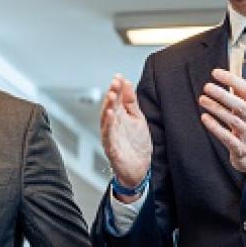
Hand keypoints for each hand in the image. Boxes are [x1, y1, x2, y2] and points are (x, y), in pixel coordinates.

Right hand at [100, 74, 152, 201]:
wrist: (139, 170)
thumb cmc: (136, 145)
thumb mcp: (137, 119)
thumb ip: (131, 102)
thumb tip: (127, 83)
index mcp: (119, 117)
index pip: (116, 98)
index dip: (117, 87)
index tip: (119, 76)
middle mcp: (112, 125)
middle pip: (109, 106)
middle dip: (112, 94)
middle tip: (115, 82)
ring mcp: (111, 136)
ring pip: (106, 119)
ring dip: (108, 106)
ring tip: (111, 94)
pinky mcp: (111, 148)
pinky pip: (108, 134)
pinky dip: (108, 124)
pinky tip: (110, 114)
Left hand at [198, 69, 245, 176]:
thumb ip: (240, 96)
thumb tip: (228, 76)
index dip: (232, 80)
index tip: (216, 73)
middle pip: (240, 104)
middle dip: (223, 94)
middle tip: (207, 86)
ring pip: (233, 120)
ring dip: (216, 108)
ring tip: (202, 99)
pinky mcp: (240, 148)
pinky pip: (227, 137)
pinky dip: (216, 127)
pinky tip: (205, 118)